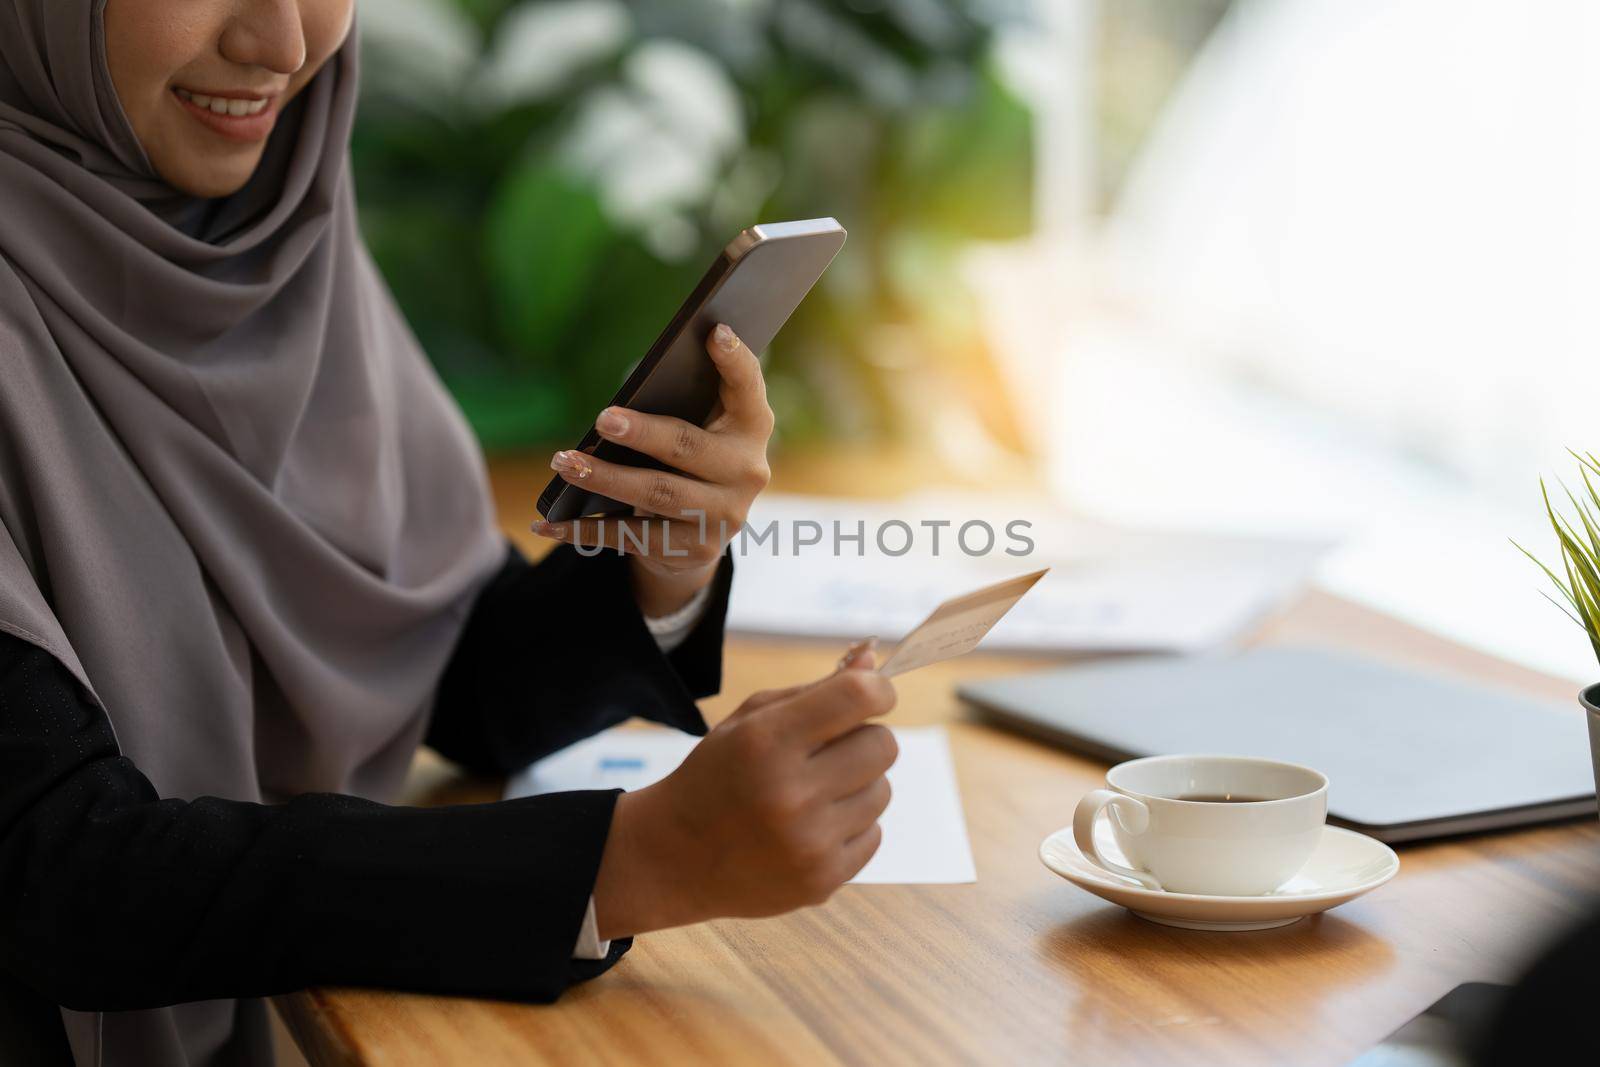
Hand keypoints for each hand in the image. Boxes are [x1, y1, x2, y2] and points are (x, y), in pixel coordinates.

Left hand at [533, 323, 773, 615]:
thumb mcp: (698, 427)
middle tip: (602, 420)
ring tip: (564, 462)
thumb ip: (679, 406)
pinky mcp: (694, 548)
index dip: (735, 360)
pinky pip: (633, 536)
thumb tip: (616, 407)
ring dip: (605, 479)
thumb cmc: (690, 458)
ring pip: (656, 493)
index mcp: (751, 428)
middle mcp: (747, 471)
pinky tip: (549, 524)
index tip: (713, 331)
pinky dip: (586, 530)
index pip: (748, 388)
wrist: (701, 531)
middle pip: (689, 448)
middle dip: (643, 433)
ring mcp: (724, 514)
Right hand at [592, 641, 894, 938]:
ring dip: (857, 786)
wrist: (675, 858)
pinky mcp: (823, 880)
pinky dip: (850, 827)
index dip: (877, 689)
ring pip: (882, 791)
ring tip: (814, 794)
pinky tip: (811, 829)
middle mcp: (791, 793)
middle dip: (864, 739)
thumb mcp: (749, 721)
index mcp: (767, 741)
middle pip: (883, 745)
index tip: (872, 695)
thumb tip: (872, 662)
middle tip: (829, 752)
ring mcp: (809, 843)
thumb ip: (813, 691)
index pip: (859, 697)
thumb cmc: (715, 777)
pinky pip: (874, 834)